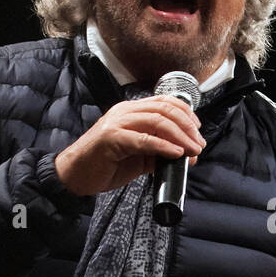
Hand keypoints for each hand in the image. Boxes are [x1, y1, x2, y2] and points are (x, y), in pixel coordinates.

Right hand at [54, 95, 205, 195]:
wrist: (76, 174)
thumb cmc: (106, 164)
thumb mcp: (139, 156)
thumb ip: (160, 152)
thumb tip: (187, 156)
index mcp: (132, 111)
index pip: (165, 102)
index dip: (186, 113)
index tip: (198, 131)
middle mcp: (125, 112)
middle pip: (165, 110)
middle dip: (188, 127)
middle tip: (199, 145)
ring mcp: (117, 123)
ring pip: (157, 121)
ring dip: (180, 137)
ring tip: (192, 151)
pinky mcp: (111, 139)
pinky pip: (143, 139)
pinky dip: (163, 145)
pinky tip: (175, 153)